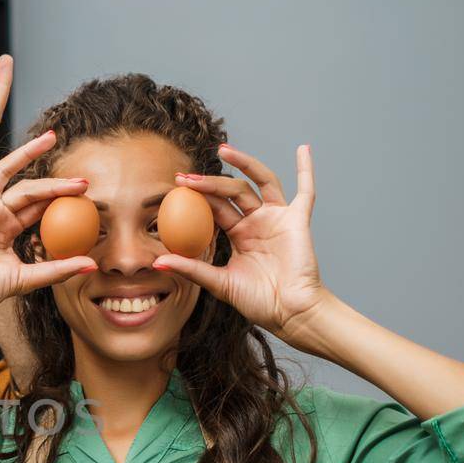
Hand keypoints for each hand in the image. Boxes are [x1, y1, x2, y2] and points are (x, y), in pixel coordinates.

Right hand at [0, 128, 95, 316]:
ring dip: (27, 154)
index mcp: (9, 229)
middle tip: (83, 180)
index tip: (86, 196)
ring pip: (5, 172)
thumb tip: (92, 265)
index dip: (61, 200)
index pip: (39, 208)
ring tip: (51, 139)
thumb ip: (56, 270)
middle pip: (29, 189)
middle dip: (56, 183)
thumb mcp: (25, 279)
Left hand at [153, 144, 331, 346]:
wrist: (289, 313)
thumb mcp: (219, 283)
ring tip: (223, 150)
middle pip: (232, 192)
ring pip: (259, 182)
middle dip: (209, 182)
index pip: (215, 208)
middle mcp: (257, 222)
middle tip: (185, 176)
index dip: (197, 196)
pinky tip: (303, 149)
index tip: (175, 187)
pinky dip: (306, 169)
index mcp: (239, 235)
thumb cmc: (258, 302)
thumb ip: (191, 269)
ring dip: (244, 163)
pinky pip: (306, 191)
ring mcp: (278, 218)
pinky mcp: (298, 220)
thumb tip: (157, 263)